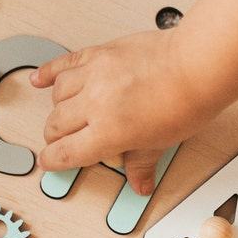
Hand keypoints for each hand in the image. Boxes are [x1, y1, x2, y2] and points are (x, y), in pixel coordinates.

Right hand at [31, 0, 237, 195]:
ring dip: (59, 108)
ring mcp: (93, 76)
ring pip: (58, 96)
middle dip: (56, 138)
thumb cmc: (186, 102)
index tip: (50, 163)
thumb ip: (142, 164)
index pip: (65, 153)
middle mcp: (93, 105)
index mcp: (107, 133)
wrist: (197, 65)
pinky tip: (39, 79)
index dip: (53, 161)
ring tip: (67, 114)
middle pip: (55, 126)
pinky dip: (48, 72)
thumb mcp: (162, 143)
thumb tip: (139, 184)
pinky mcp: (98, 54)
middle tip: (64, 142)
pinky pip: (64, 63)